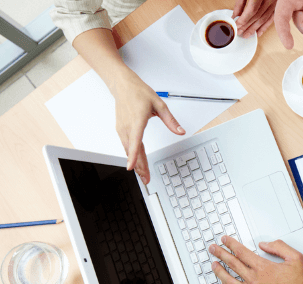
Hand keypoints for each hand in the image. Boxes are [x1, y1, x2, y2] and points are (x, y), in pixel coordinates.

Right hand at [110, 69, 184, 183]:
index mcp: (137, 120)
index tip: (132, 167)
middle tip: (146, 179)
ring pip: (129, 150)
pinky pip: (126, 146)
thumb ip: (170, 120)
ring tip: (143, 175)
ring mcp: (122, 129)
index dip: (133, 156)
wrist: (123, 86)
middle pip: (133, 151)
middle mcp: (128, 127)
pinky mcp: (121, 130)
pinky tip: (136, 163)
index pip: (135, 141)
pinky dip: (131, 156)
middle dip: (139, 167)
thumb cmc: (139, 93)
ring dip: (135, 163)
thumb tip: (180, 131)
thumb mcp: (159, 104)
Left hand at [208, 236, 302, 283]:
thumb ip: (280, 247)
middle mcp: (254, 281)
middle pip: (232, 264)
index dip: (231, 244)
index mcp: (264, 268)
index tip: (225, 240)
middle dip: (220, 254)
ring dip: (219, 271)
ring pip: (229, 280)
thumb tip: (264, 244)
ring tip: (214, 264)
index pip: (242, 252)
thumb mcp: (297, 259)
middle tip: (214, 248)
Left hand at [232, 0, 277, 37]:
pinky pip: (271, 18)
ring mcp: (275, 3)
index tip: (237, 25)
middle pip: (257, 17)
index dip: (243, 20)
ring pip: (264, 19)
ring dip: (255, 28)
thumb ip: (240, 3)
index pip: (252, 11)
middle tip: (239, 32)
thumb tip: (235, 15)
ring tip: (247, 35)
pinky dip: (265, 26)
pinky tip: (258, 33)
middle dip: (247, 26)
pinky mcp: (277, 5)